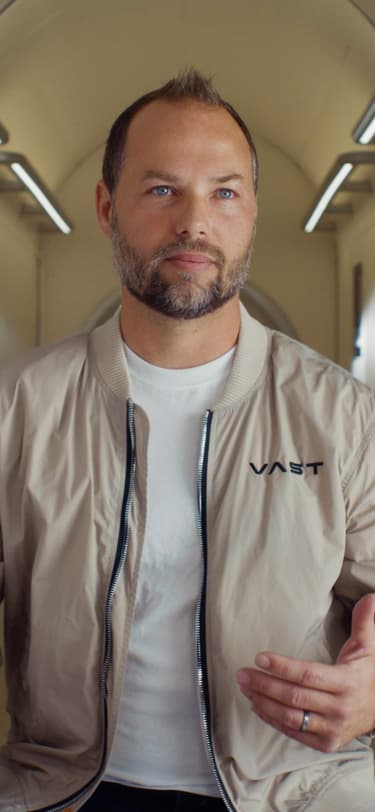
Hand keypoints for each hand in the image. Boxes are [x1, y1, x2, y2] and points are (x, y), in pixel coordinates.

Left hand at [236, 593, 374, 751]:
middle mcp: (339, 709)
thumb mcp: (368, 648)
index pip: (308, 675)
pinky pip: (293, 732)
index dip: (282, 666)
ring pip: (289, 717)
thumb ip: (364, 623)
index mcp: (347, 683)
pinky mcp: (324, 743)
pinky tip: (257, 705)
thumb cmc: (367, 676)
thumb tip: (370, 597)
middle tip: (242, 673)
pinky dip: (272, 719)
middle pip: (294, 696)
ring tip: (245, 687)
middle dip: (264, 684)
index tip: (260, 657)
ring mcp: (331, 729)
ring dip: (263, 702)